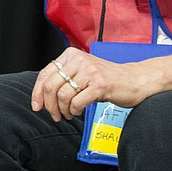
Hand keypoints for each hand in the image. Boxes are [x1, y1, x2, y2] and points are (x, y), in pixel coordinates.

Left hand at [30, 48, 153, 121]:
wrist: (134, 80)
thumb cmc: (107, 79)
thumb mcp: (82, 72)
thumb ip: (64, 78)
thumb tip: (42, 97)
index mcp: (71, 55)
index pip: (45, 74)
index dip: (37, 93)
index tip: (36, 106)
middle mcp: (79, 60)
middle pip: (51, 86)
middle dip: (50, 105)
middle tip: (55, 115)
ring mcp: (90, 72)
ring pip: (62, 95)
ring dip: (63, 110)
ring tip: (69, 114)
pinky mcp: (99, 85)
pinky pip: (77, 102)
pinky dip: (75, 110)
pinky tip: (79, 111)